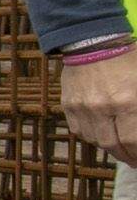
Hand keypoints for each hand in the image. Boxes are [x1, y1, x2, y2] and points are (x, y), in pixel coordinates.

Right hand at [61, 49, 136, 165]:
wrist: (93, 39)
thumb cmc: (128, 58)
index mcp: (128, 101)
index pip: (133, 140)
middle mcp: (103, 108)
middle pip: (113, 145)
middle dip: (127, 156)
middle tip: (134, 159)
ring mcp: (82, 108)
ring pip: (95, 140)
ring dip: (109, 147)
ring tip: (119, 146)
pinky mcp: (68, 105)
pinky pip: (80, 130)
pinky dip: (92, 135)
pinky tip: (102, 131)